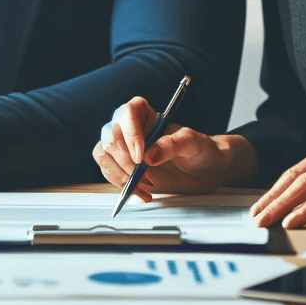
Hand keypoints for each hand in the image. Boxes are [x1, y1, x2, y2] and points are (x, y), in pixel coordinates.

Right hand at [92, 96, 256, 199]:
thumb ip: (172, 145)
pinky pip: (109, 172)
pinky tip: (140, 192)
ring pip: (104, 154)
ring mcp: (122, 146)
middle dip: (125, 160)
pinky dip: (121, 186)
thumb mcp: (191, 143)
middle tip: (143, 176)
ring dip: (121, 174)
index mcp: (144, 112)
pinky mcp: (120, 165)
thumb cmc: (198, 148)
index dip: (130, 134)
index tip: (140, 156)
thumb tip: (149, 155)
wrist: (201, 169)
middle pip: (111, 136)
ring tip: (143, 186)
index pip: (128, 112)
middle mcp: (128, 126)